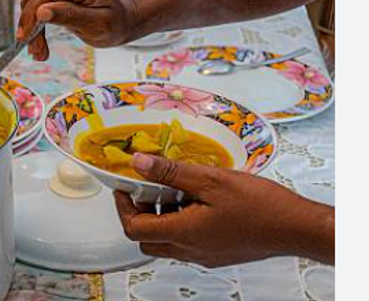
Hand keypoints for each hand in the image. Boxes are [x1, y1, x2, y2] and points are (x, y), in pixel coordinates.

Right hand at [16, 0, 137, 60]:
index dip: (32, 16)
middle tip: (35, 51)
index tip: (26, 37)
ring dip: (31, 29)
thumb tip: (41, 12)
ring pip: (33, 4)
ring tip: (38, 51)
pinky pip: (37, 7)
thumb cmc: (114, 23)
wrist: (120, 22)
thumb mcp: (96, 24)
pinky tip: (39, 43)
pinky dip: (35, 27)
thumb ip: (69, 15)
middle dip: (30, 26)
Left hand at [114, 153, 334, 267]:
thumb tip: (139, 163)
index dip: (122, 206)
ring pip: (166, 241)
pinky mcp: (216, 253)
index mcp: (184, 233)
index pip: (134, 228)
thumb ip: (171, 172)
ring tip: (174, 190)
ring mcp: (203, 255)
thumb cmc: (260, 205)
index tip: (124, 186)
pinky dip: (180, 222)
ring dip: (160, 217)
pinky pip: (186, 242)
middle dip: (139, 213)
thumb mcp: (210, 179)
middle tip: (146, 188)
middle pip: (146, 238)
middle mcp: (190, 250)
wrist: (296, 227)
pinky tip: (195, 201)